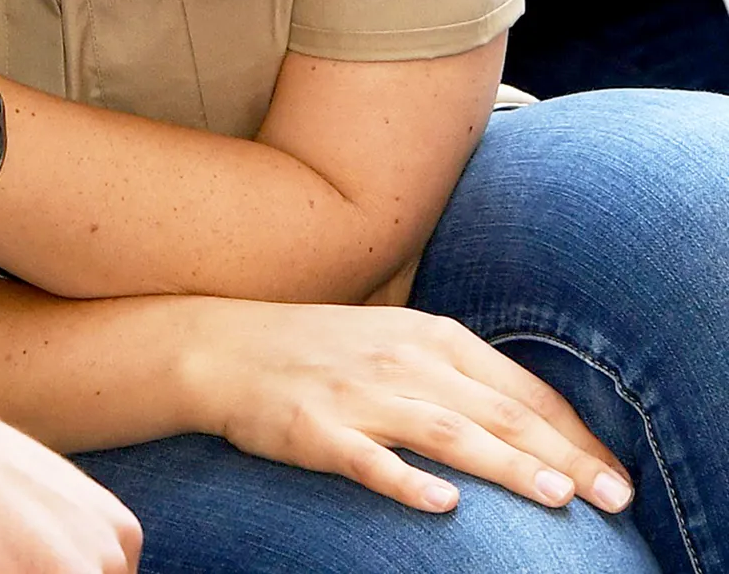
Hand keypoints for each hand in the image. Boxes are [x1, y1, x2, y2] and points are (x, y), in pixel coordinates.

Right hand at [178, 300, 633, 516]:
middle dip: (563, 457)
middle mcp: (400, 360)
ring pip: (447, 433)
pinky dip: (407, 482)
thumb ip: (458, 374)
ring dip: (506, 465)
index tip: (618, 477)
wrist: (221, 347)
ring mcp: (357, 395)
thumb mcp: (394, 341)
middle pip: (497, 412)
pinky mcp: (315, 429)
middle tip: (615, 499)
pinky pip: (368, 460)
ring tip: (556, 498)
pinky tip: (443, 504)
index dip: (575, 434)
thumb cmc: (319, 351)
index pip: (520, 389)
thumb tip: (534, 420)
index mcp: (427, 336)